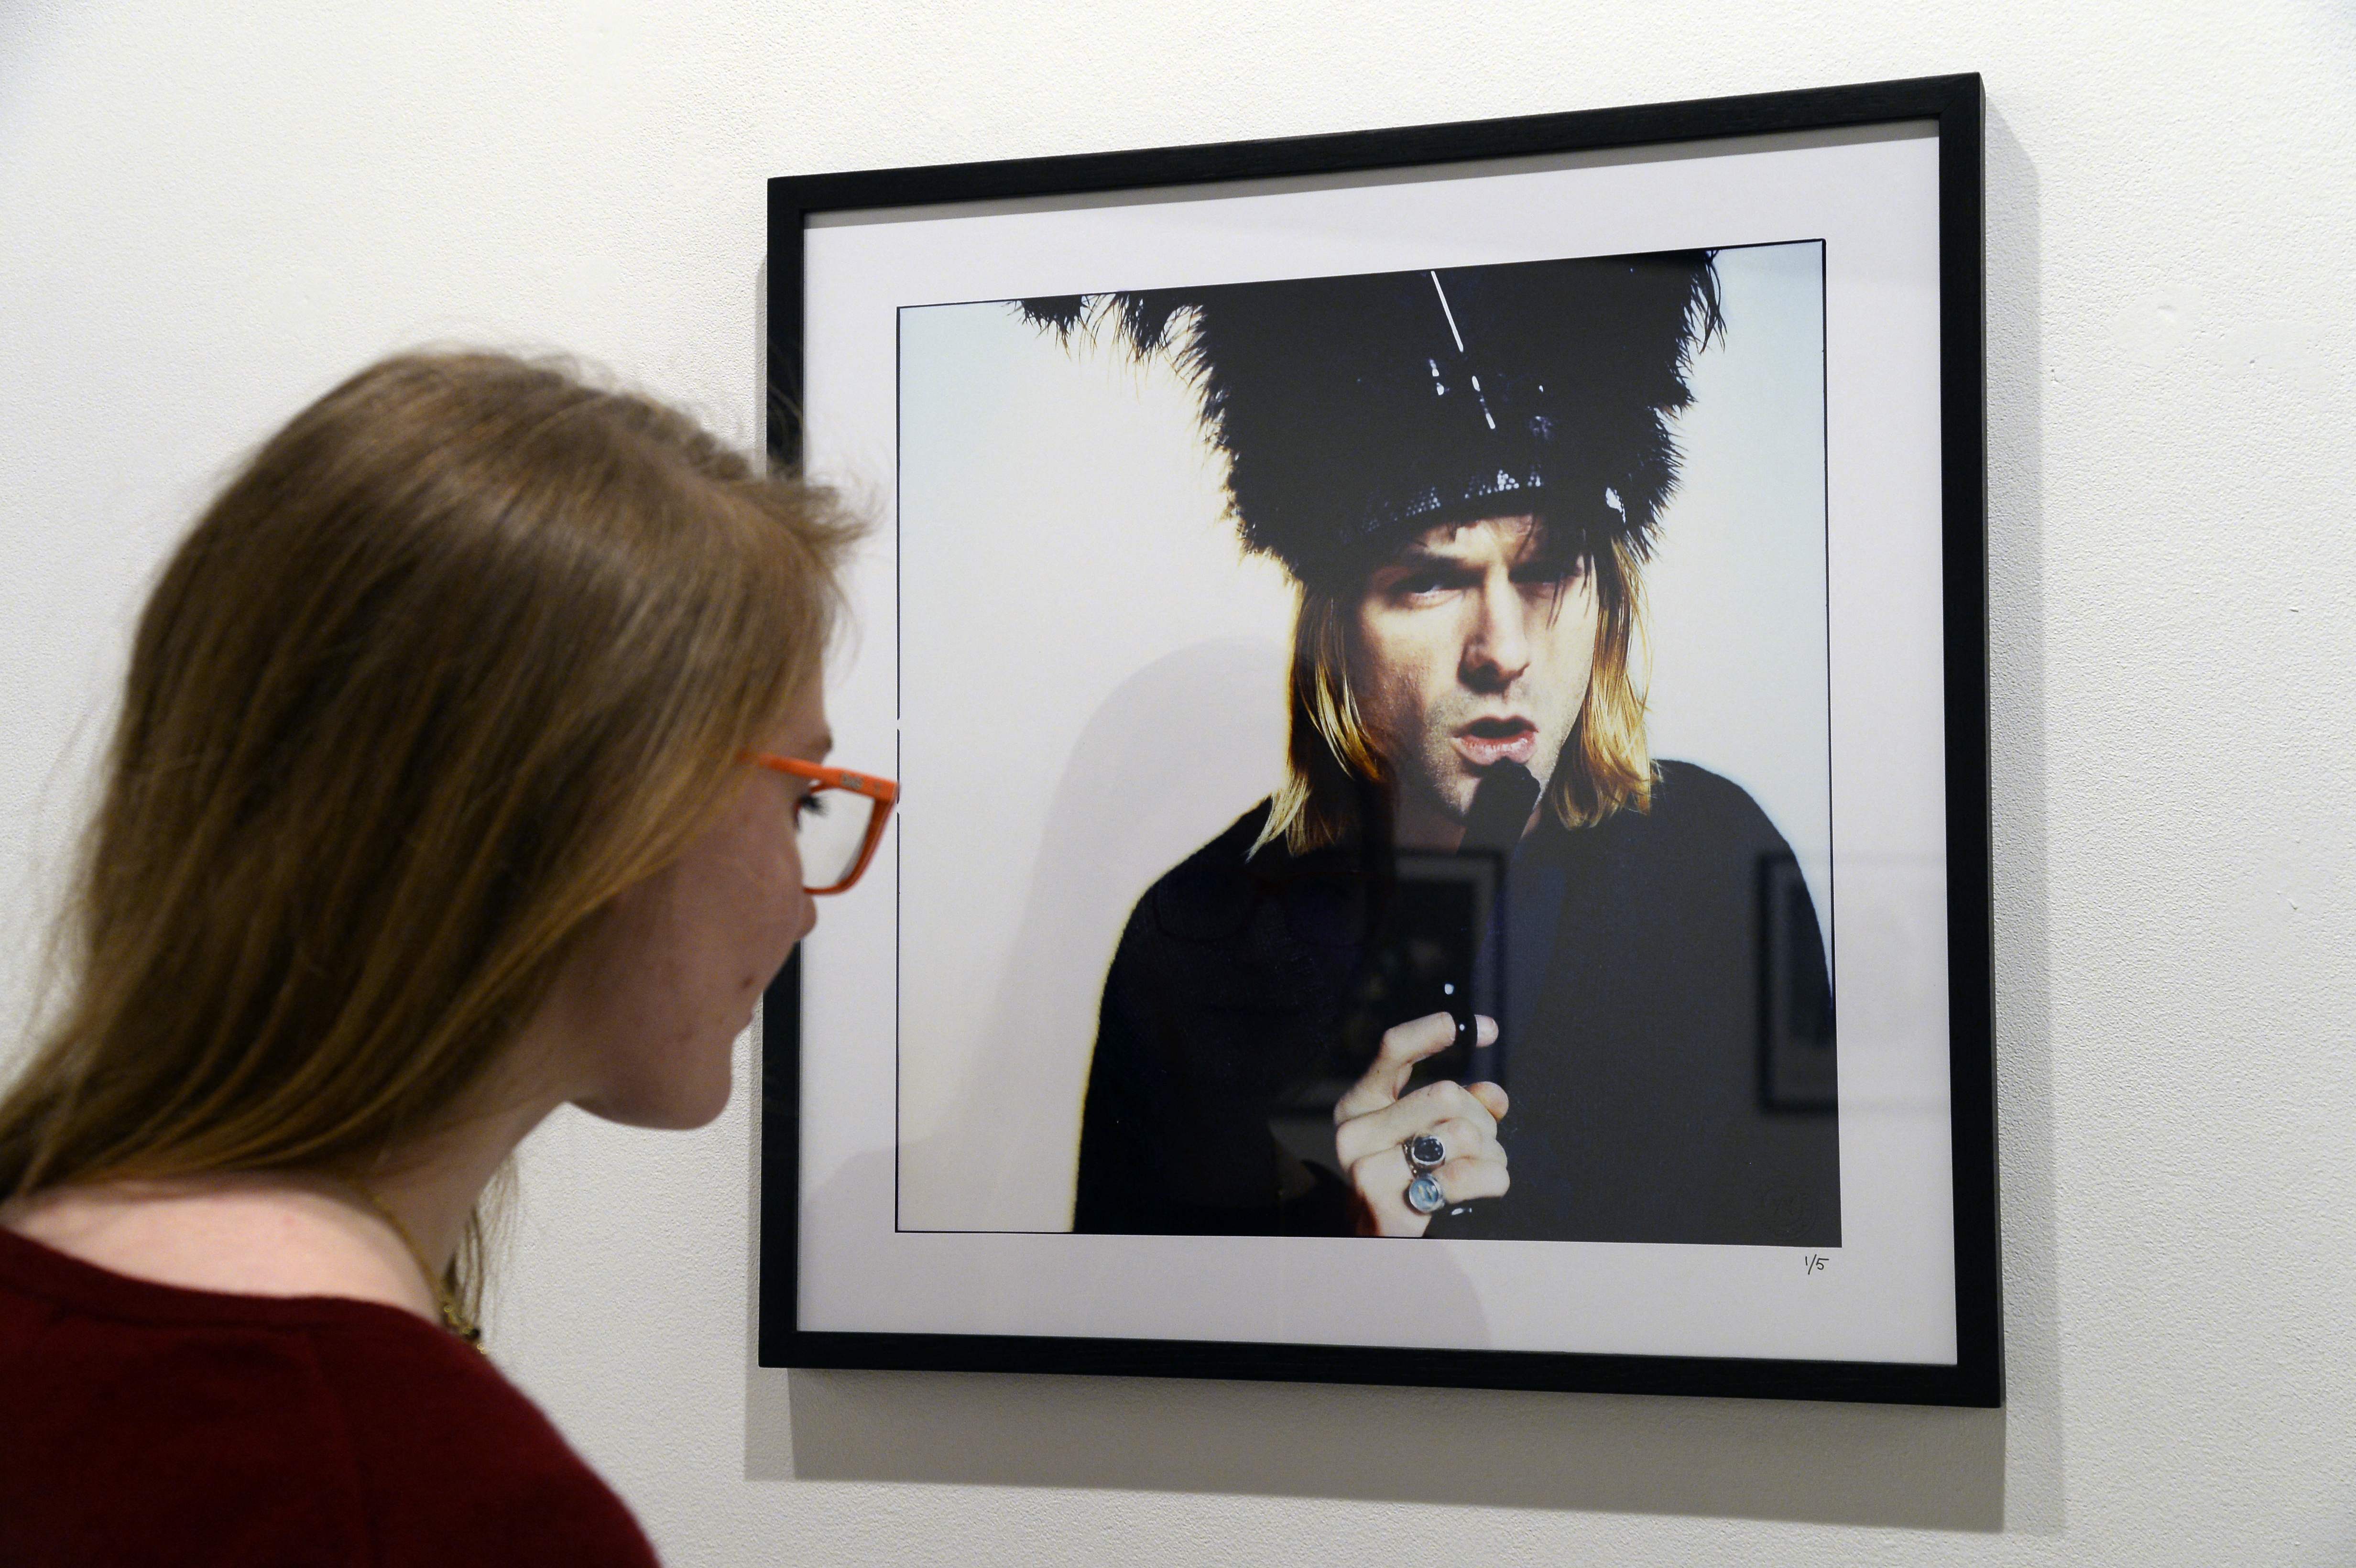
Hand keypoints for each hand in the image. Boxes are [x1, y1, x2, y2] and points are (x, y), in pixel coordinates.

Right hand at [1331, 1011, 1509, 1236]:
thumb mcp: (1430, 1129)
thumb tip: (1493, 1093)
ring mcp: (1365, 1169)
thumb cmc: (1411, 1175)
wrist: (1380, 1240)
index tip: (1488, 1028)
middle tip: (1483, 1141)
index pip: (1393, 1050)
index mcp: (1360, 1102)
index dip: (1435, 1031)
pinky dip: (1493, 1178)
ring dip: (1490, 1152)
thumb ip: (1463, 1104)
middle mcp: (1353, 1131)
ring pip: (1461, 1134)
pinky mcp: (1386, 1205)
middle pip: (1444, 1094)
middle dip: (1481, 1118)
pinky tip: (1489, 1184)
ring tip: (1481, 1167)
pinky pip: (1464, 1176)